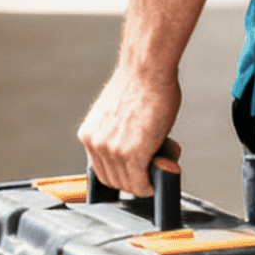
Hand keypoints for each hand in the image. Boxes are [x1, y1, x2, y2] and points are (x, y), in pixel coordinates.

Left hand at [77, 66, 181, 196]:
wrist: (148, 69)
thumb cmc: (141, 84)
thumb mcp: (119, 113)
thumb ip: (123, 136)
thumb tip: (144, 153)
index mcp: (88, 134)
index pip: (100, 169)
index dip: (121, 175)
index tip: (136, 173)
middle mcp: (96, 145)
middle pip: (113, 181)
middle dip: (136, 179)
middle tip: (156, 164)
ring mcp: (113, 151)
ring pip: (129, 184)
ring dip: (148, 180)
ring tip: (165, 161)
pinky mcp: (133, 155)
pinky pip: (141, 183)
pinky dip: (152, 185)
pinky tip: (163, 175)